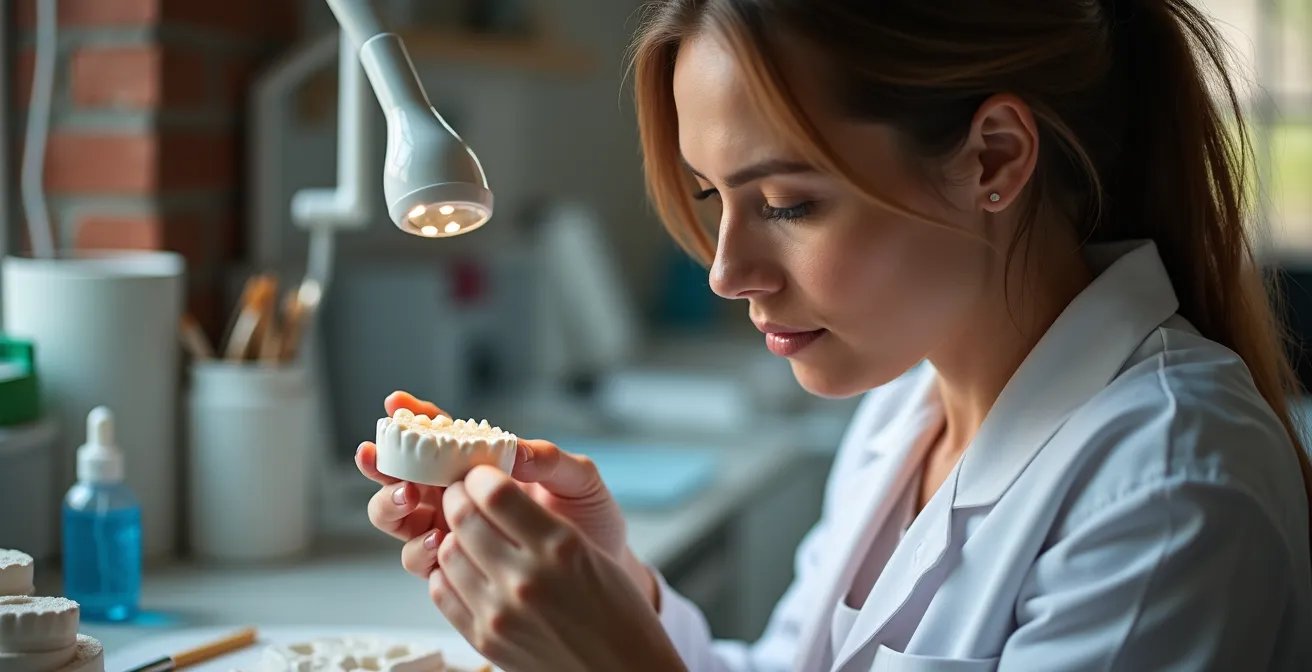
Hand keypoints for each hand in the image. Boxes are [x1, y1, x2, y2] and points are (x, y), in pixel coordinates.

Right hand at [357, 392, 657, 606]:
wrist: (606, 568)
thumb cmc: (591, 517)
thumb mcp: (579, 480)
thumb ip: (548, 460)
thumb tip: (512, 449)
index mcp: (483, 465)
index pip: (439, 436)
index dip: (413, 419)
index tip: (395, 405)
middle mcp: (458, 497)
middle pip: (401, 476)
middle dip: (384, 466)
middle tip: (386, 462)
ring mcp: (453, 532)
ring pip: (399, 517)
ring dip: (392, 506)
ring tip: (409, 499)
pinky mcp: (458, 570)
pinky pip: (421, 560)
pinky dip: (419, 550)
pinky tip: (437, 543)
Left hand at [434, 466, 685, 671]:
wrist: (623, 670)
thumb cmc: (615, 609)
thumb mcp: (587, 549)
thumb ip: (537, 519)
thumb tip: (488, 490)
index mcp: (559, 547)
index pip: (493, 493)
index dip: (479, 475)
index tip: (481, 474)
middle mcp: (526, 579)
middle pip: (463, 517)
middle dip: (457, 497)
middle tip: (463, 494)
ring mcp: (501, 613)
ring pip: (446, 552)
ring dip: (451, 534)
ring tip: (466, 533)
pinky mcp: (485, 639)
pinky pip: (442, 591)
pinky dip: (446, 572)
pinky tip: (465, 567)